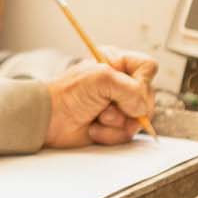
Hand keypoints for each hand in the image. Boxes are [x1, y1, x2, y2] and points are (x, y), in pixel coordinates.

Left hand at [44, 51, 158, 147]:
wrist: (49, 120)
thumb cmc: (68, 94)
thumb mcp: (101, 80)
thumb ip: (130, 89)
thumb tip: (143, 108)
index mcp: (118, 63)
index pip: (148, 68)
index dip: (142, 81)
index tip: (127, 89)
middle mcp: (121, 83)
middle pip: (148, 97)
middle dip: (126, 107)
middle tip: (106, 107)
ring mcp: (119, 106)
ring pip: (140, 119)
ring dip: (116, 123)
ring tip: (98, 117)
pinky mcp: (115, 126)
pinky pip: (127, 134)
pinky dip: (110, 135)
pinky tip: (94, 129)